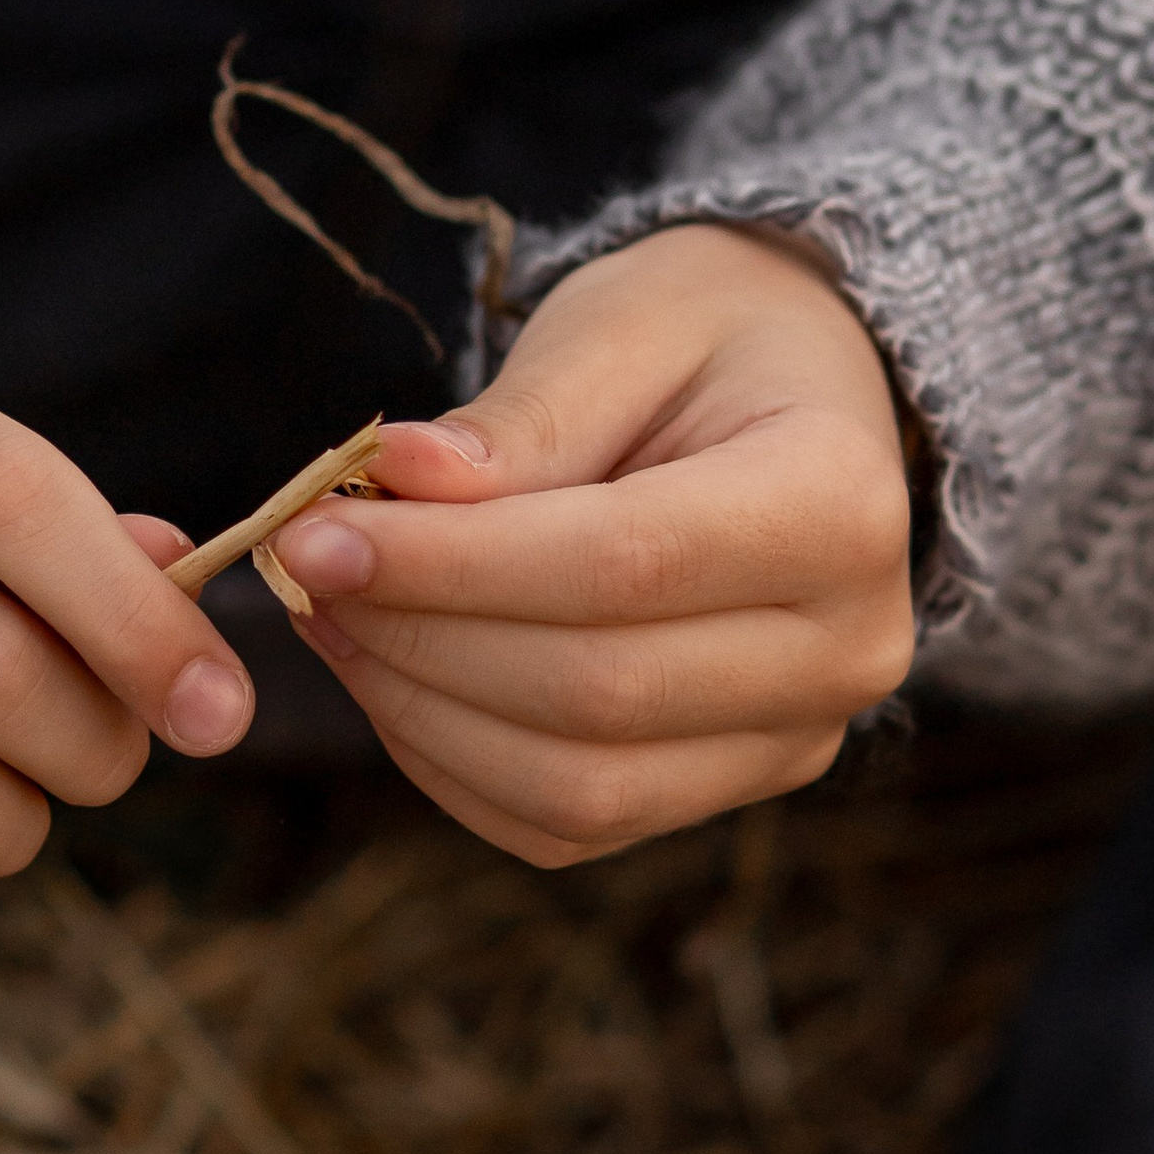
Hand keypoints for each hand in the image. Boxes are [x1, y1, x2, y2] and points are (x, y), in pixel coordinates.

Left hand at [269, 224, 915, 865]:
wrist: (801, 406)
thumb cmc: (708, 341)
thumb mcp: (626, 325)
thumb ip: (521, 418)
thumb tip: (392, 484)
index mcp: (842, 504)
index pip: (625, 567)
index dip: (453, 566)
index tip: (320, 533)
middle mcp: (847, 648)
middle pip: (596, 693)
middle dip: (419, 638)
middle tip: (305, 568)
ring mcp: (793, 741)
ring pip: (575, 789)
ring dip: (419, 714)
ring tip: (334, 617)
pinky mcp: (724, 791)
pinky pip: (566, 827)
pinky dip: (451, 764)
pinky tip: (390, 674)